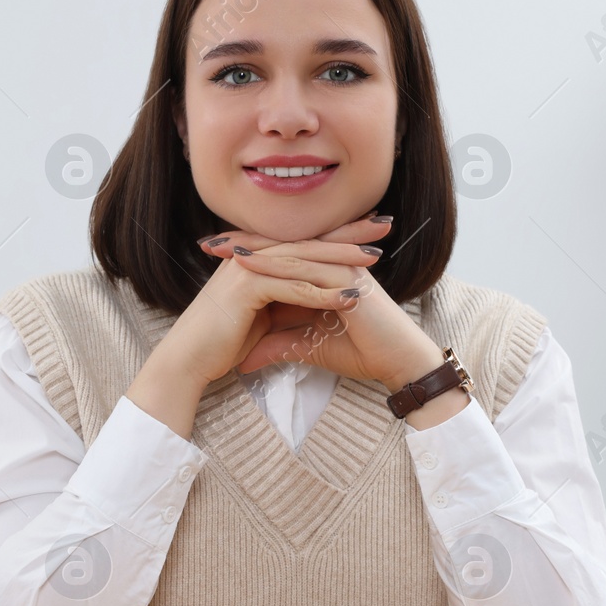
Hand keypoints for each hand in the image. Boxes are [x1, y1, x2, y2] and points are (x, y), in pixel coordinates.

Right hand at [155, 217, 374, 388]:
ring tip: (375, 257)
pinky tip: (351, 297)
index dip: (337, 231)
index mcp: (255, 258)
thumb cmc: (220, 342)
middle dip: (347, 231)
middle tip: (383, 224)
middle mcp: (251, 255)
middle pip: (307, 239)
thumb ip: (285, 302)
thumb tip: (314, 299)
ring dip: (341, 258)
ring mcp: (247, 268)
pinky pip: (293, 288)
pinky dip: (323, 293)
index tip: (370, 227)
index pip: (303, 240)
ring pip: (303, 259)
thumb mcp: (262, 317)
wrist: (187, 360)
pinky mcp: (246, 287)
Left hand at [198, 213, 447, 389]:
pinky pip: (304, 267)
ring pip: (289, 252)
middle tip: (207, 243)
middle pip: (281, 247)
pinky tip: (247, 262)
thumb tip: (244, 359)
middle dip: (243, 244)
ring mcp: (340, 266)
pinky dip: (274, 264)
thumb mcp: (307, 348)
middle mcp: (332, 262)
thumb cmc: (361, 352)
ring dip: (253, 249)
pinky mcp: (347, 277)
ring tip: (220, 249)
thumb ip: (277, 346)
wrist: (397, 362)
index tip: (213, 256)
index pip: (281, 257)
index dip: (248, 253)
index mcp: (324, 272)